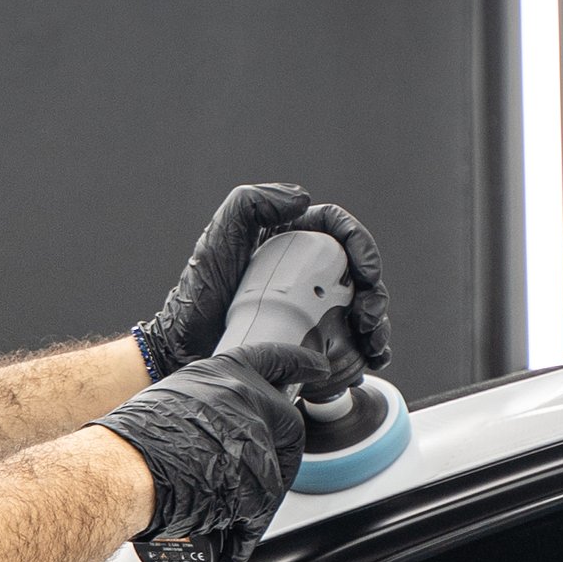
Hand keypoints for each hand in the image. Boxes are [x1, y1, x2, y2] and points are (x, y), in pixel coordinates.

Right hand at [105, 346, 314, 561]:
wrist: (120, 471)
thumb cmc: (130, 442)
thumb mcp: (168, 401)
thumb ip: (203, 409)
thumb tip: (210, 432)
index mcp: (221, 374)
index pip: (274, 359)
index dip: (300, 364)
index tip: (318, 368)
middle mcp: (245, 401)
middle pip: (285, 424)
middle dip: (278, 451)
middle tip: (259, 471)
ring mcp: (255, 442)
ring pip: (272, 478)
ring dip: (249, 501)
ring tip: (219, 515)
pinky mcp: (257, 486)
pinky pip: (257, 519)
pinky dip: (239, 541)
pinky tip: (225, 551)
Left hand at [137, 186, 391, 377]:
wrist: (185, 349)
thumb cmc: (199, 295)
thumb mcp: (218, 240)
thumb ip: (251, 204)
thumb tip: (302, 199)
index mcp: (290, 239)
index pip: (338, 230)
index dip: (361, 246)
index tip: (366, 272)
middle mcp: (304, 270)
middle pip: (357, 274)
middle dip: (375, 294)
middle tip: (369, 318)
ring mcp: (309, 306)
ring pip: (360, 309)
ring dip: (377, 326)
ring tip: (373, 345)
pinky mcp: (309, 340)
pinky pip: (348, 343)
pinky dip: (366, 352)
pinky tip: (370, 361)